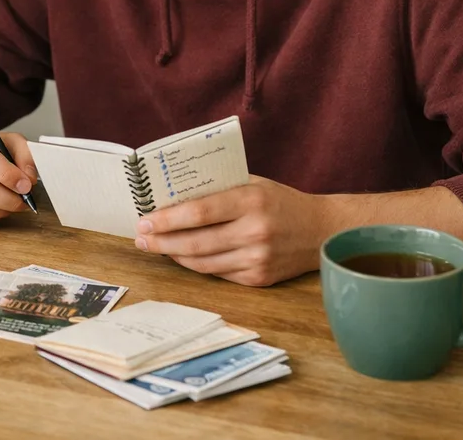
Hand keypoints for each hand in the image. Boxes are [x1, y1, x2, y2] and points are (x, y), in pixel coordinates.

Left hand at [133, 176, 329, 286]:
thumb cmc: (280, 201)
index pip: (199, 212)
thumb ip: (218, 188)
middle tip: (141, 238)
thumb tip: (172, 195)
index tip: (144, 220)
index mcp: (251, 201)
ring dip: (174, 255)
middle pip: (196, 242)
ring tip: (155, 246)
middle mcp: (254, 232)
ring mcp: (257, 259)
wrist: (322, 231)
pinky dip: (196, 265)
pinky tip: (182, 255)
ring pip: (203, 263)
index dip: (167, 219)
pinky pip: (217, 274)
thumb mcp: (252, 183)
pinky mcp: (259, 279)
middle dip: (162, 241)